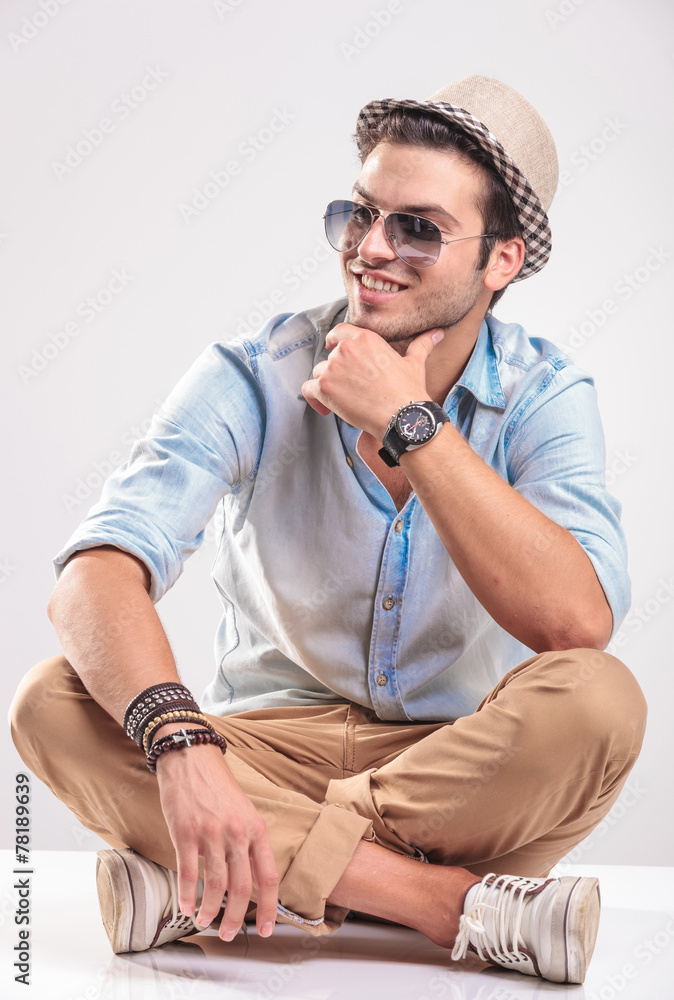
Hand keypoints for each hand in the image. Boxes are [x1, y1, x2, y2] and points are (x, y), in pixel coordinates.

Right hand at [155, 740, 278, 940]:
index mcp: (256, 828)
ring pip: (215, 885)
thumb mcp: (244, 812)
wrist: (191, 757)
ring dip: (210, 911)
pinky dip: (187, 895)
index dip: (270, 907)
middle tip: (230, 935)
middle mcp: (237, 832)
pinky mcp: (185, 832)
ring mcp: (211, 832)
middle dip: (237, 918)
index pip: (268, 876)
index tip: (267, 928)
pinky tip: (186, 906)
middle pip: (242, 888)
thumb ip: (248, 844)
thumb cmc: (217, 786)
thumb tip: (250, 881)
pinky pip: (189, 873)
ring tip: (204, 921)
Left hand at [301, 323, 444, 438]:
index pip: (339, 332)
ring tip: (343, 401)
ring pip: (319, 373)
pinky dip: (314, 399)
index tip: (334, 349)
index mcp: (365, 339)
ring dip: (327, 386)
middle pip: (329, 357)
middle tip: (349, 389)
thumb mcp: (415, 363)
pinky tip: (326, 409)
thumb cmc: (409, 390)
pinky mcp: (324, 387)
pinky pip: (308, 389)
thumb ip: (421, 344)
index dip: (334, 341)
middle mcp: (346, 349)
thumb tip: (437, 333)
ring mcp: (333, 367)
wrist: (402, 416)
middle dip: (336, 372)